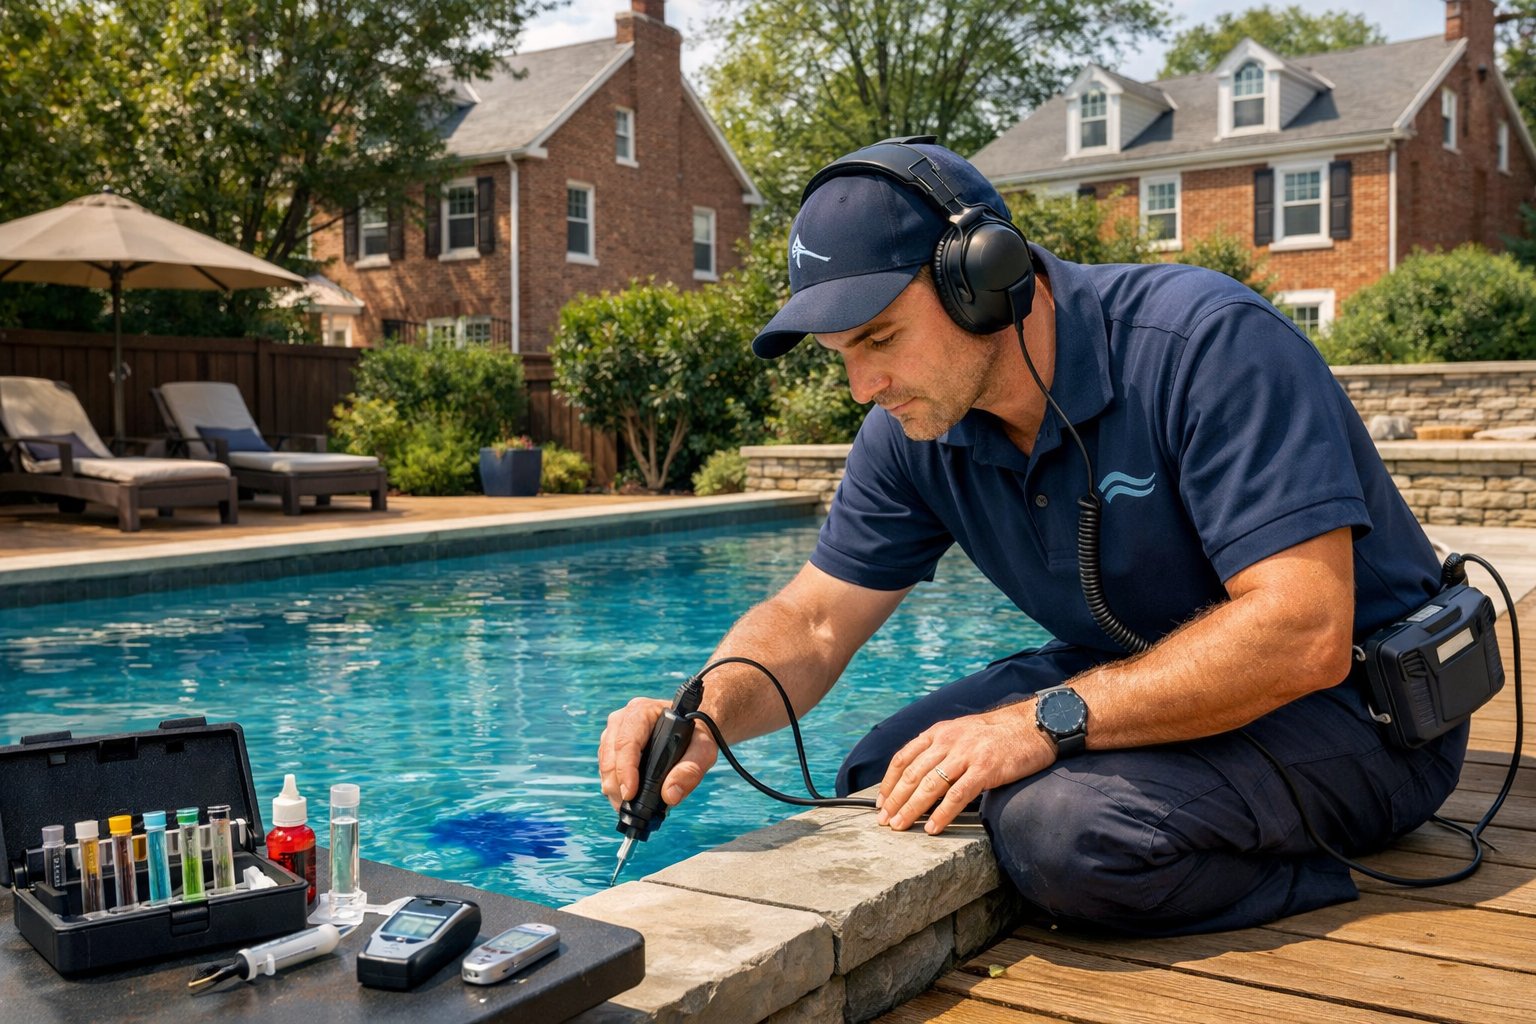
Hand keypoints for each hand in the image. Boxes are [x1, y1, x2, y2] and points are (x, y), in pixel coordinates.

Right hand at [598, 697, 718, 810]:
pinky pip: (606, 769)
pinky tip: (627, 799)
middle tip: (629, 808)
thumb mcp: (703, 749)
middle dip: (617, 785)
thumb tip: (670, 795)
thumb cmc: (697, 734)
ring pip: (605, 764)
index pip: (626, 741)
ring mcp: (615, 733)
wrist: (694, 726)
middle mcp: (623, 719)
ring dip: (613, 788)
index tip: (630, 794)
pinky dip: (614, 786)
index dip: (625, 770)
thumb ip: (691, 770)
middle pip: (610, 755)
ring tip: (629, 807)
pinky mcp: (612, 747)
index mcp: (642, 712)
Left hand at [876, 701, 1055, 834]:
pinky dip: (942, 814)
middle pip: (912, 774)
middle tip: (885, 821)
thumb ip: (940, 748)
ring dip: (912, 809)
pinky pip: (957, 795)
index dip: (889, 782)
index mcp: (938, 732)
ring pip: (930, 785)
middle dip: (895, 800)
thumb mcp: (961, 732)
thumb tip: (918, 774)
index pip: (903, 758)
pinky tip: (933, 828)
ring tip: (901, 827)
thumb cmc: (996, 735)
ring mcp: (966, 754)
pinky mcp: (984, 769)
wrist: (1031, 726)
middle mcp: (947, 741)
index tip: (880, 802)